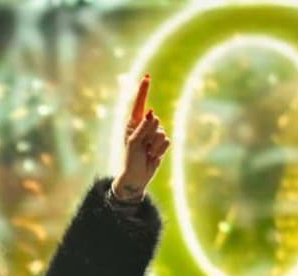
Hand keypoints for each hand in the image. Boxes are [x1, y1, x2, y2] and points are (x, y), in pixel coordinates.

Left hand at [113, 74, 170, 200]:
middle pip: (156, 122)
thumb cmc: (130, 159)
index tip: (147, 76)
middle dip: (150, 135)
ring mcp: (153, 134)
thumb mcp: (134, 142)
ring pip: (162, 132)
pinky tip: (153, 156)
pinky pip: (167, 141)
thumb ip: (143, 127)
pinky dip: (160, 150)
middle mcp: (144, 126)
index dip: (144, 90)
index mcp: (133, 123)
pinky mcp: (161, 143)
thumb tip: (152, 112)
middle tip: (142, 147)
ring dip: (155, 145)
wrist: (137, 176)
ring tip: (147, 153)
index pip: (140, 103)